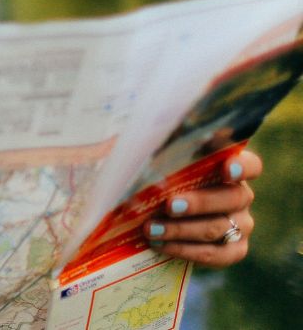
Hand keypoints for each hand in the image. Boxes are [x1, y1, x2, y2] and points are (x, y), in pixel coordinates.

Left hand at [144, 149, 260, 266]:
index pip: (250, 165)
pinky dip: (185, 250)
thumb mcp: (157, 160)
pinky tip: (161, 244)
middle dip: (199, 203)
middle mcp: (240, 195)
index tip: (227, 168)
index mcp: (229, 167)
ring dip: (182, 230)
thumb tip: (148, 144)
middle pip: (232, 198)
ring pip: (219, 228)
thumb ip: (162, 151)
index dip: (242, 167)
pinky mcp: (233, 250)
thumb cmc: (156, 179)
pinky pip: (215, 254)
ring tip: (151, 229)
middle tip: (169, 205)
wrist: (156, 217)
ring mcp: (241, 225)